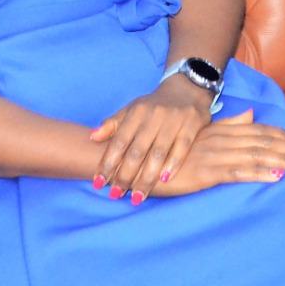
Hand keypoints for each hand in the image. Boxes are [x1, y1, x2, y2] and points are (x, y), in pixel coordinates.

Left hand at [88, 76, 214, 203]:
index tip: (98, 183)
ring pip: (158, 153)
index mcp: (136, 112)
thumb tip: (92, 137)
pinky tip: (165, 180)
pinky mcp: (192, 124)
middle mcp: (154, 115)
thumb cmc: (154, 106)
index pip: (119, 141)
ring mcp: (174, 120)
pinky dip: (173, 164)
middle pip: (137, 151)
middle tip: (116, 195)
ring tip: (137, 197)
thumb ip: (112, 124)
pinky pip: (182, 147)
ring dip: (147, 177)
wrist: (186, 89)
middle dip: (125, 175)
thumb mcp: (131, 110)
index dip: (108, 163)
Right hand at [143, 109, 284, 198]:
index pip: (259, 131)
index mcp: (222, 130)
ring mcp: (215, 155)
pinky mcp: (206, 172)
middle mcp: (222, 139)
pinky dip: (259, 173)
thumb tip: (251, 115)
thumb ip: (228, 124)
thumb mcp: (202, 133)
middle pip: (264, 142)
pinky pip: (238, 172)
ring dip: (284, 161)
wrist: (140, 159)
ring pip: (257, 156)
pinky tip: (276, 176)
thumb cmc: (170, 150)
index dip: (282, 137)